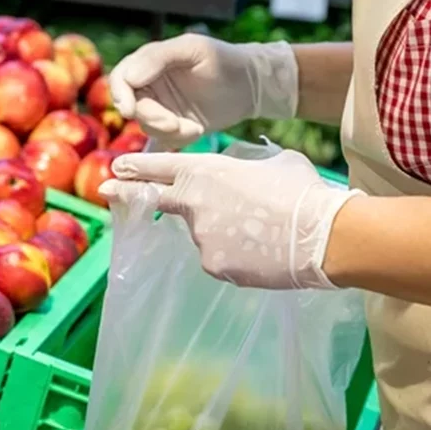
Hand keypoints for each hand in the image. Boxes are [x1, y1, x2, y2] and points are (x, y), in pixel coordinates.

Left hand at [100, 149, 362, 288]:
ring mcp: (202, 239)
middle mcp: (195, 205)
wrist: (322, 236)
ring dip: (222, 231)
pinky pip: (220, 258)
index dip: (135, 168)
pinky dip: (235, 255)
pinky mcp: (215, 266)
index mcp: (207, 172)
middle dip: (132, 195)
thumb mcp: (273, 163)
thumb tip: (244, 172)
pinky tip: (262, 250)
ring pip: (203, 233)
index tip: (112, 168)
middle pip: (163, 201)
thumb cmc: (303, 192)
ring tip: (260, 230)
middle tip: (108, 192)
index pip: (160, 168)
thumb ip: (246, 166)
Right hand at [109, 34, 298, 149]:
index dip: (120, 95)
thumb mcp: (193, 49)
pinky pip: (163, 140)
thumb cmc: (224, 59)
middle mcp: (150, 85)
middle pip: (132, 107)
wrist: (251, 85)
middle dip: (152, 118)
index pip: (121, 79)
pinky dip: (178, 140)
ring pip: (147, 126)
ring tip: (196, 128)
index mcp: (149, 62)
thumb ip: (158, 57)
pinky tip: (197, 131)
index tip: (130, 110)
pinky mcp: (174, 127)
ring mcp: (161, 108)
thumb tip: (129, 77)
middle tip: (175, 125)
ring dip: (169, 131)